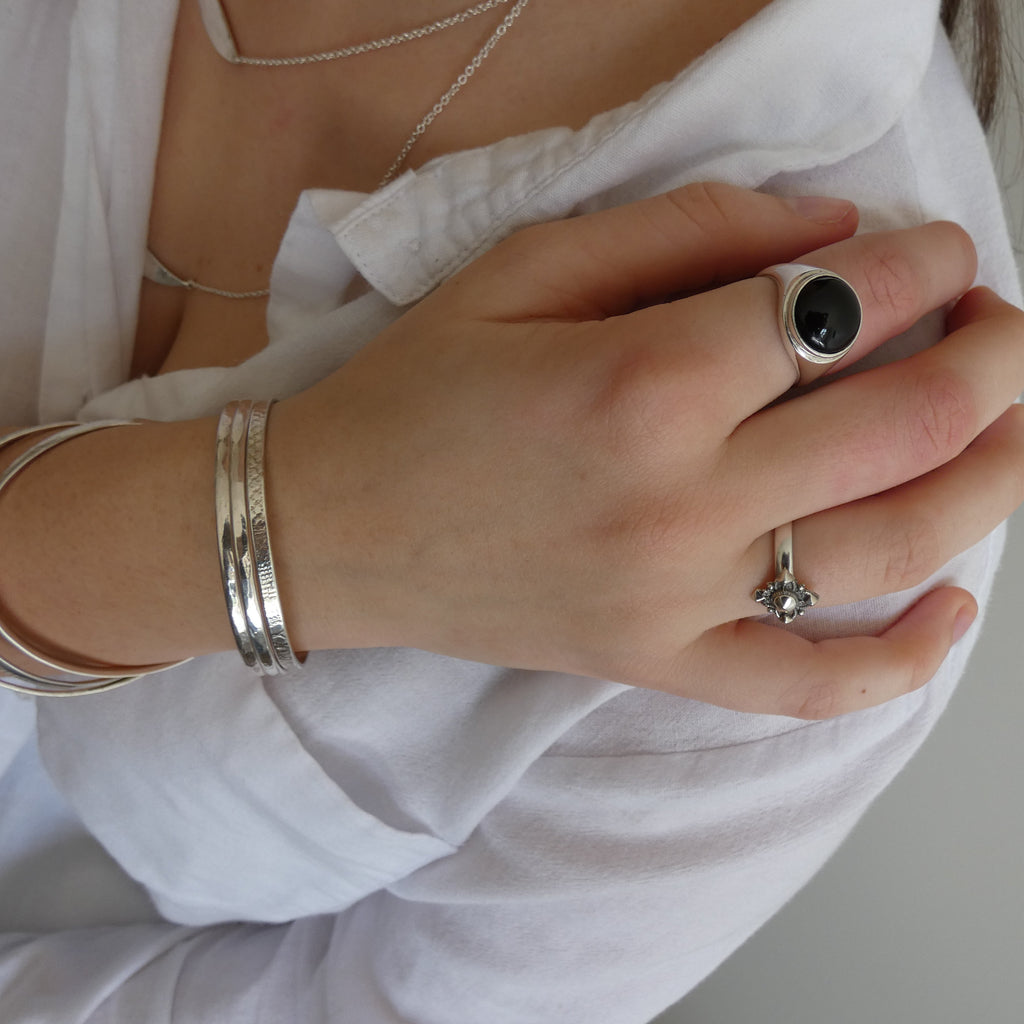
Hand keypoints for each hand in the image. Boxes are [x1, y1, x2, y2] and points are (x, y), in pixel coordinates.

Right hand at [271, 183, 1023, 717]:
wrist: (330, 530)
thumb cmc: (411, 395)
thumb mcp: (525, 271)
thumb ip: (685, 231)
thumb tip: (828, 231)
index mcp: (641, 381)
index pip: (840, 311)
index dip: (919, 267)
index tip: (938, 252)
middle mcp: (679, 499)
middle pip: (902, 424)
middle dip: (993, 358)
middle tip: (1003, 327)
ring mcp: (677, 599)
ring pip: (892, 547)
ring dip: (990, 479)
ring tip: (1017, 431)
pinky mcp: (659, 662)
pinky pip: (809, 685)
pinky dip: (902, 658)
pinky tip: (951, 606)